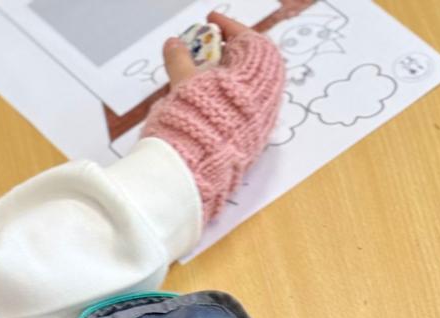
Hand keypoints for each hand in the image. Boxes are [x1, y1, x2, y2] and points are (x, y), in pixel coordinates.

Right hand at [148, 13, 285, 223]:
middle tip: (207, 50)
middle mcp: (265, 101)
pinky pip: (245, 113)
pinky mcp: (251, 145)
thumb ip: (180, 60)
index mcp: (254, 78)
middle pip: (253, 66)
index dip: (228, 26)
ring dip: (228, 80)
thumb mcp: (184, 83)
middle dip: (229, 54)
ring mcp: (261, 125)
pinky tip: (210, 104)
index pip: (249, 40)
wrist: (195, 174)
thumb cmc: (193, 124)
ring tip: (203, 78)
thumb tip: (174, 43)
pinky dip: (229, 103)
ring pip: (250, 91)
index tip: (210, 21)